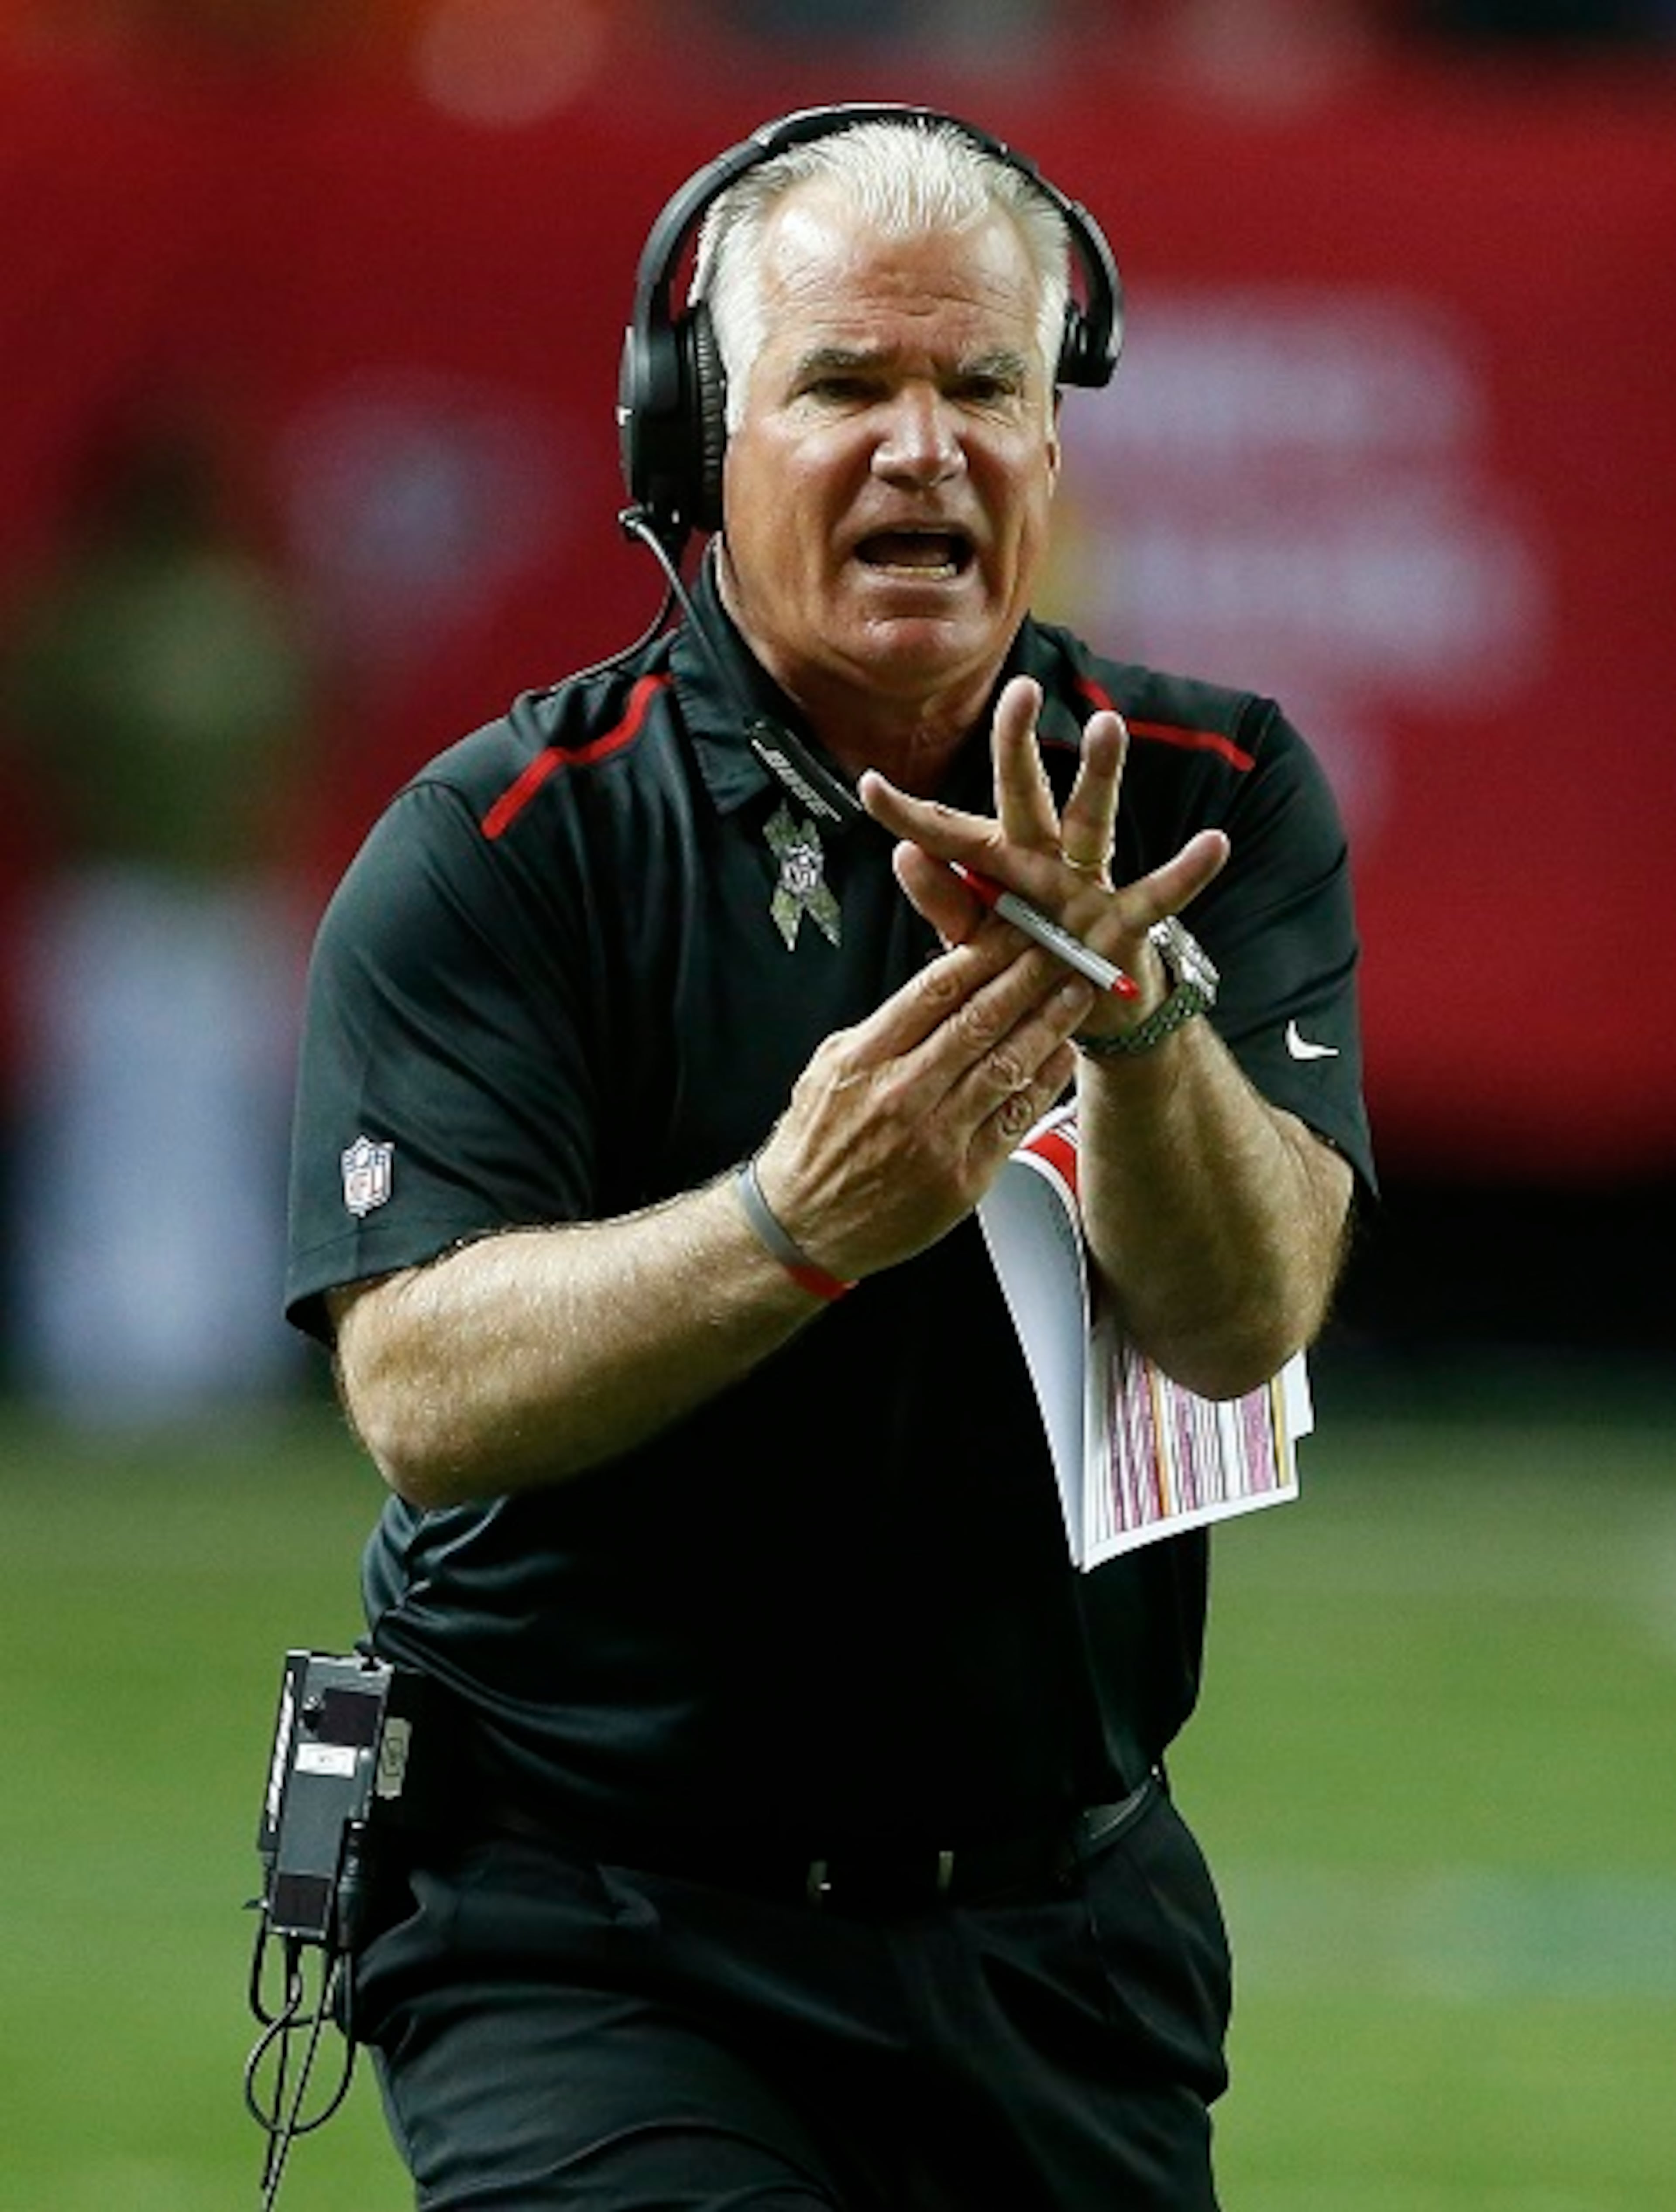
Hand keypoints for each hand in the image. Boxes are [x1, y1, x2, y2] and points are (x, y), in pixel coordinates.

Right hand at [753, 913, 1098, 1284]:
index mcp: (864, 1059)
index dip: (985, 951)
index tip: (1016, 926)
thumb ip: (882, 1030)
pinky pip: (1015, 1118)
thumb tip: (936, 988)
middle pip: (979, 1018)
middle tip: (1062, 946)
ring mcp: (935, 1138)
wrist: (804, 1227)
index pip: (936, 989)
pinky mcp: (962, 1177)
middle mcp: (901, 1094)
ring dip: (1049, 1022)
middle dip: (1028, 975)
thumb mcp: (829, 1069)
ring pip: (1006, 1064)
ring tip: (1077, 990)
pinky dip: (1044, 1082)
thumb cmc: (816, 1147)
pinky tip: (1063, 1054)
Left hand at [857, 675, 1228, 1041]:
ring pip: (1093, 822)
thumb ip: (944, 904)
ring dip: (1101, 776)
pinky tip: (1214, 844)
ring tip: (1110, 726)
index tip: (868, 785)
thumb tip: (903, 854)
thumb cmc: (1025, 969)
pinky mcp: (1127, 922)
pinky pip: (1159, 894)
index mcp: (997, 869)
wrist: (1086, 1018)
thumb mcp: (974, 944)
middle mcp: (1042, 863)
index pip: (946, 834)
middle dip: (1017, 746)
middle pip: (1026, 798)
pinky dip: (1187, 872)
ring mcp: (1087, 886)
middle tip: (1020, 689)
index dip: (908, 813)